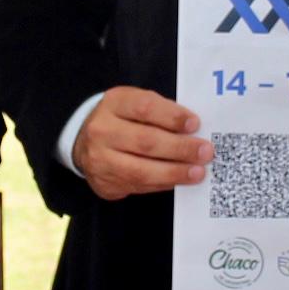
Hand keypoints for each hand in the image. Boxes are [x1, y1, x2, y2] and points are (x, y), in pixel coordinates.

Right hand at [71, 86, 210, 200]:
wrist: (83, 140)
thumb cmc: (121, 118)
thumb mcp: (134, 103)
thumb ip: (160, 111)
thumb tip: (193, 129)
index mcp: (113, 104)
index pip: (145, 108)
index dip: (172, 117)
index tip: (195, 124)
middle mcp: (102, 131)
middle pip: (146, 142)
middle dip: (180, 149)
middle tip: (205, 152)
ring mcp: (100, 160)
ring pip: (142, 170)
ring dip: (175, 172)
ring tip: (197, 172)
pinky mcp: (104, 183)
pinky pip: (138, 186)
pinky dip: (163, 183)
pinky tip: (179, 180)